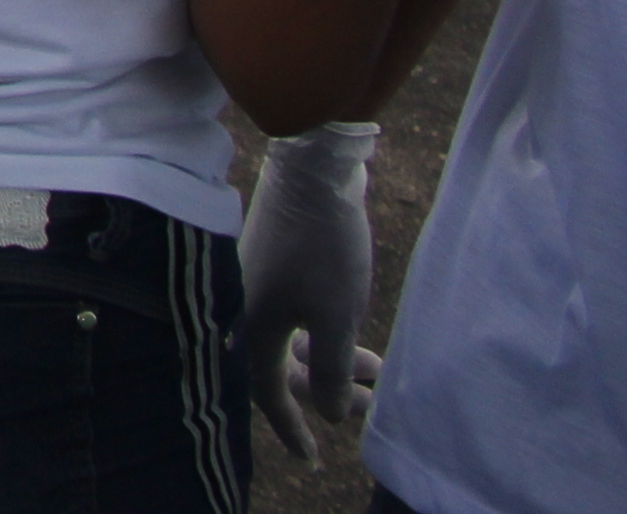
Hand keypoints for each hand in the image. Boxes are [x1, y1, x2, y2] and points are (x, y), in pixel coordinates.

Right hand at [236, 121, 382, 456]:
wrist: (312, 169)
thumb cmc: (322, 244)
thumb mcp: (336, 315)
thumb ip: (330, 370)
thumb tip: (327, 412)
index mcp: (252, 323)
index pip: (267, 391)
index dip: (292, 427)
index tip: (314, 459)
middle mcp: (247, 308)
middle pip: (285, 368)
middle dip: (328, 393)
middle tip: (369, 408)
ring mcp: (261, 285)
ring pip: (296, 342)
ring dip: (336, 362)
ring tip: (379, 369)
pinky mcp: (277, 265)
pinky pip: (298, 318)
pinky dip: (327, 334)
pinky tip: (358, 335)